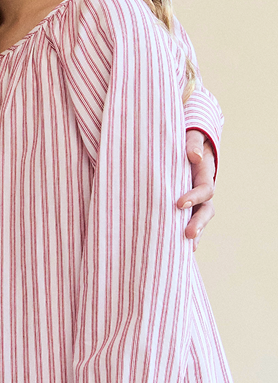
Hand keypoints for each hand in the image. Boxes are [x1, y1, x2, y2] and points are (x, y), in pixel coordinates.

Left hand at [178, 131, 215, 247]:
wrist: (187, 143)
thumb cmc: (187, 139)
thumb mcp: (192, 136)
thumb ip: (193, 143)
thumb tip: (194, 156)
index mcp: (205, 174)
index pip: (205, 190)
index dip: (194, 197)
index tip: (179, 204)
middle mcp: (202, 190)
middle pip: (206, 210)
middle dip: (198, 222)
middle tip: (188, 233)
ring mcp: (196, 198)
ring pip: (199, 218)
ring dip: (194, 232)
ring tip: (185, 246)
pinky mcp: (184, 203)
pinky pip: (187, 218)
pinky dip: (185, 231)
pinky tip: (176, 246)